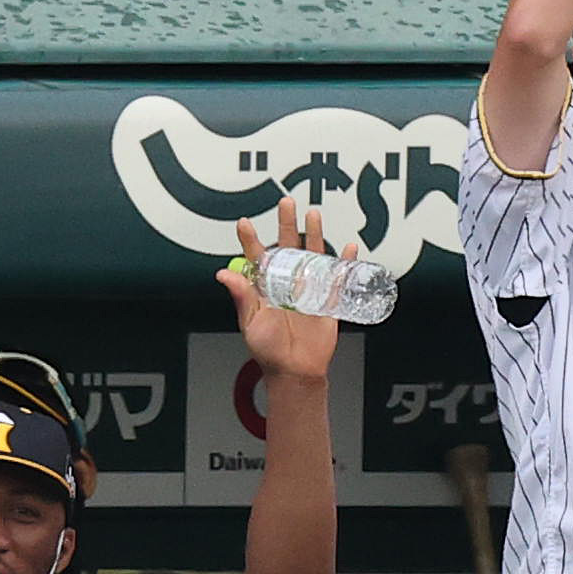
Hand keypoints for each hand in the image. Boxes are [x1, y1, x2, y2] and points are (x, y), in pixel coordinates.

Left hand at [222, 201, 346, 381]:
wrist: (295, 371)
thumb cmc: (268, 351)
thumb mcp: (251, 323)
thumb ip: (242, 297)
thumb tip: (224, 274)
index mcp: (265, 287)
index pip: (256, 257)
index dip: (250, 239)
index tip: (244, 223)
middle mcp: (286, 283)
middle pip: (287, 246)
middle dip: (286, 223)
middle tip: (286, 203)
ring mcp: (308, 289)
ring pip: (312, 254)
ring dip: (314, 234)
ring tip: (313, 214)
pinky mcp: (327, 300)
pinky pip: (338, 278)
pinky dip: (345, 263)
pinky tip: (348, 248)